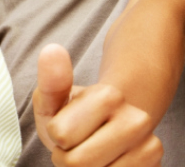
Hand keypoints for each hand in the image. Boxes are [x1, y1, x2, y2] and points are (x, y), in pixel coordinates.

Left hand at [33, 44, 162, 166]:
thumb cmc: (72, 117)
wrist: (107, 129)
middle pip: (77, 162)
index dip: (56, 136)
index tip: (64, 127)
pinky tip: (105, 163)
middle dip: (67, 158)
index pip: (61, 134)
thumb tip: (52, 50)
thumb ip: (50, 81)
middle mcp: (136, 120)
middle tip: (75, 145)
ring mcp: (149, 146)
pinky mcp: (154, 164)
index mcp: (108, 97)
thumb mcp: (53, 100)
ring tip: (89, 153)